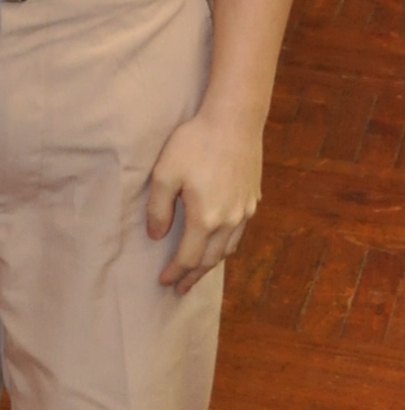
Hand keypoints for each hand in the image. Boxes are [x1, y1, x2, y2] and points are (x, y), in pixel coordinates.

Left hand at [147, 105, 263, 290]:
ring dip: (211, 264)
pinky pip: (238, 233)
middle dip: (193, 276)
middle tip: (180, 288)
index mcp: (205, 218)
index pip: (189, 257)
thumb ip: (158, 209)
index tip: (164, 282)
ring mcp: (244, 212)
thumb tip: (156, 236)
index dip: (175, 272)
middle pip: (210, 260)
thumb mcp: (165, 173)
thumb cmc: (195, 144)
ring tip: (198, 271)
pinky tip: (218, 244)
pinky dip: (226, 246)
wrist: (234, 121)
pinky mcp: (253, 200)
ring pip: (227, 249)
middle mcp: (229, 221)